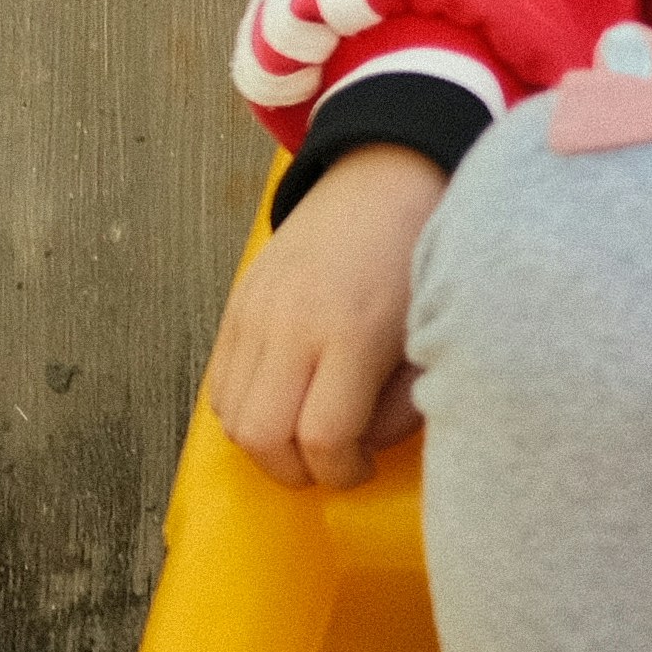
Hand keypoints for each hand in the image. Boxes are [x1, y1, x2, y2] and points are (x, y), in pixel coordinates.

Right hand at [206, 148, 443, 488]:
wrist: (385, 179)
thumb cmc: (423, 258)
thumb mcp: (434, 332)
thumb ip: (403, 401)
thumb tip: (364, 449)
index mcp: (353, 331)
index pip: (322, 436)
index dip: (340, 472)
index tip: (361, 468)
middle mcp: (293, 323)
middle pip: (261, 435)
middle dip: (294, 470)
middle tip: (328, 463)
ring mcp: (256, 312)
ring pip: (230, 415)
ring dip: (264, 444)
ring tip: (306, 435)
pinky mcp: (236, 303)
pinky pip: (218, 383)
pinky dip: (243, 409)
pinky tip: (284, 403)